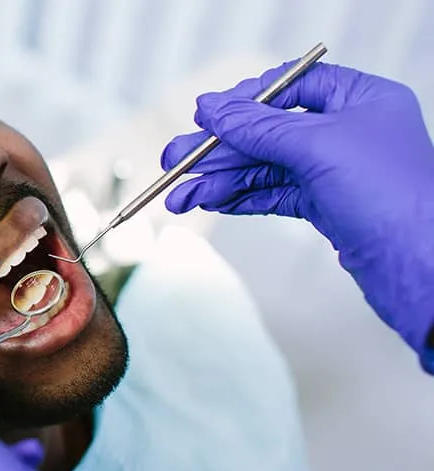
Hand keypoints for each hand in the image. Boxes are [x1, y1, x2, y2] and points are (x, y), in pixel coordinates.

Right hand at [160, 61, 433, 358]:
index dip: (246, 100)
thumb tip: (212, 109)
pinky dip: (238, 198)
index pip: (292, 86)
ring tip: (178, 198)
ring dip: (219, 181)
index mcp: (362, 99)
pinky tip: (208, 203)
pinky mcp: (328, 207)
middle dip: (218, 150)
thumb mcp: (317, 146)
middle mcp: (350, 131)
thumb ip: (258, 127)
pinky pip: (272, 194)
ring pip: (264, 168)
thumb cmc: (392, 197)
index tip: (206, 117)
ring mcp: (338, 171)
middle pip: (268, 131)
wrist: (423, 271)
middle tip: (175, 162)